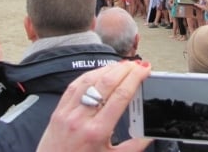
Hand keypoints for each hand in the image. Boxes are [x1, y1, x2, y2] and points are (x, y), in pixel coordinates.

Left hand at [37, 61, 151, 151]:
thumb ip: (132, 147)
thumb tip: (149, 135)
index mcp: (97, 132)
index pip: (120, 96)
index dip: (135, 78)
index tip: (145, 70)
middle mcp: (81, 118)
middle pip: (106, 83)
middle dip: (125, 69)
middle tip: (137, 64)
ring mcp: (68, 111)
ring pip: (90, 80)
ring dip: (108, 68)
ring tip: (123, 65)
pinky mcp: (59, 109)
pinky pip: (76, 84)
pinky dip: (91, 74)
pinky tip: (101, 71)